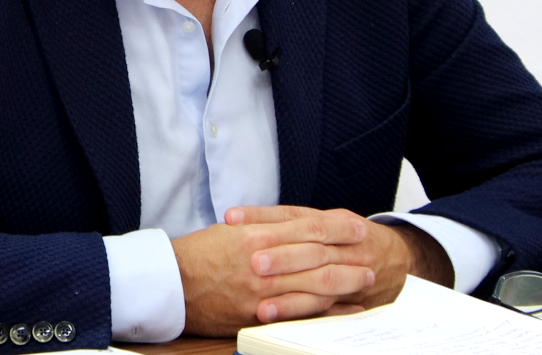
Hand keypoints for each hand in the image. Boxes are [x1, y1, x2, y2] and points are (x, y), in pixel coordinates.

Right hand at [170, 208, 376, 336]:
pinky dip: (326, 311)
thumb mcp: (232, 231)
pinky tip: (344, 308)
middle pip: (319, 257)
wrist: (170, 284)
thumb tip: (295, 225)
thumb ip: (264, 226)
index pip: (309, 227)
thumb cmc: (198, 254)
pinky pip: (301, 313)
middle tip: (371, 256)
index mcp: (257, 236)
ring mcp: (262, 292)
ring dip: (345, 283)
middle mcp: (263, 262)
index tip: (359, 226)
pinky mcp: (257, 315)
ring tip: (365, 280)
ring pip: (315, 286)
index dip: (338, 227)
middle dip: (349, 255)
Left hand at [228, 205, 454, 323]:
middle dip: (282, 254)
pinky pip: (325, 305)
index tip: (232, 219)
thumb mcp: (330, 223)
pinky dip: (298, 310)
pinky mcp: (349, 296)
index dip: (263, 215)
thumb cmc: (354, 240)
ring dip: (289, 294)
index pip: (294, 215)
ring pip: (321, 280)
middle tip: (251, 261)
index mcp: (334, 220)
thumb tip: (242, 222)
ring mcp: (350, 270)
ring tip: (259, 302)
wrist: (400, 260)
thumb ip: (295, 222)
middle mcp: (345, 243)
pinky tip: (272, 315)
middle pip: (311, 246)